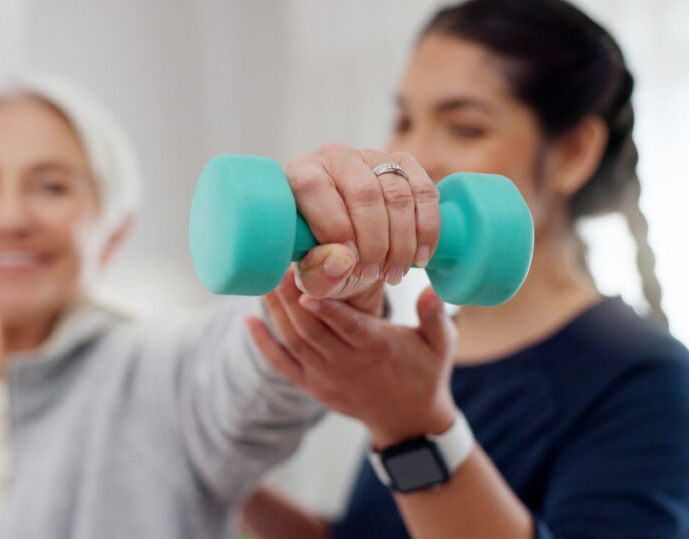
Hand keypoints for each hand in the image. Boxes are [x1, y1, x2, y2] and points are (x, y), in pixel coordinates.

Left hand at [247, 270, 457, 448]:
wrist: (409, 421)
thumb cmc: (425, 372)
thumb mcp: (440, 344)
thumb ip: (435, 315)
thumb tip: (432, 288)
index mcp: (377, 349)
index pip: (348, 327)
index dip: (326, 310)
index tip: (306, 287)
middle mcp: (348, 364)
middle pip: (311, 331)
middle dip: (291, 299)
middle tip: (278, 266)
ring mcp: (326, 377)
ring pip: (294, 342)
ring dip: (276, 312)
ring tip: (265, 280)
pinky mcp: (312, 385)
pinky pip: (282, 365)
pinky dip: (263, 344)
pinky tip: (248, 320)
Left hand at [284, 143, 439, 299]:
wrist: (353, 250)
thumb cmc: (324, 259)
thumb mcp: (312, 275)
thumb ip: (318, 272)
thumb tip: (343, 259)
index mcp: (300, 173)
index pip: (313, 186)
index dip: (333, 225)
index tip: (349, 261)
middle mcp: (336, 157)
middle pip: (363, 192)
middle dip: (373, 242)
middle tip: (372, 274)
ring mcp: (373, 157)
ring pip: (397, 195)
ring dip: (401, 242)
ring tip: (393, 274)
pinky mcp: (405, 165)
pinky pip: (425, 193)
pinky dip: (427, 230)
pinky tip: (420, 257)